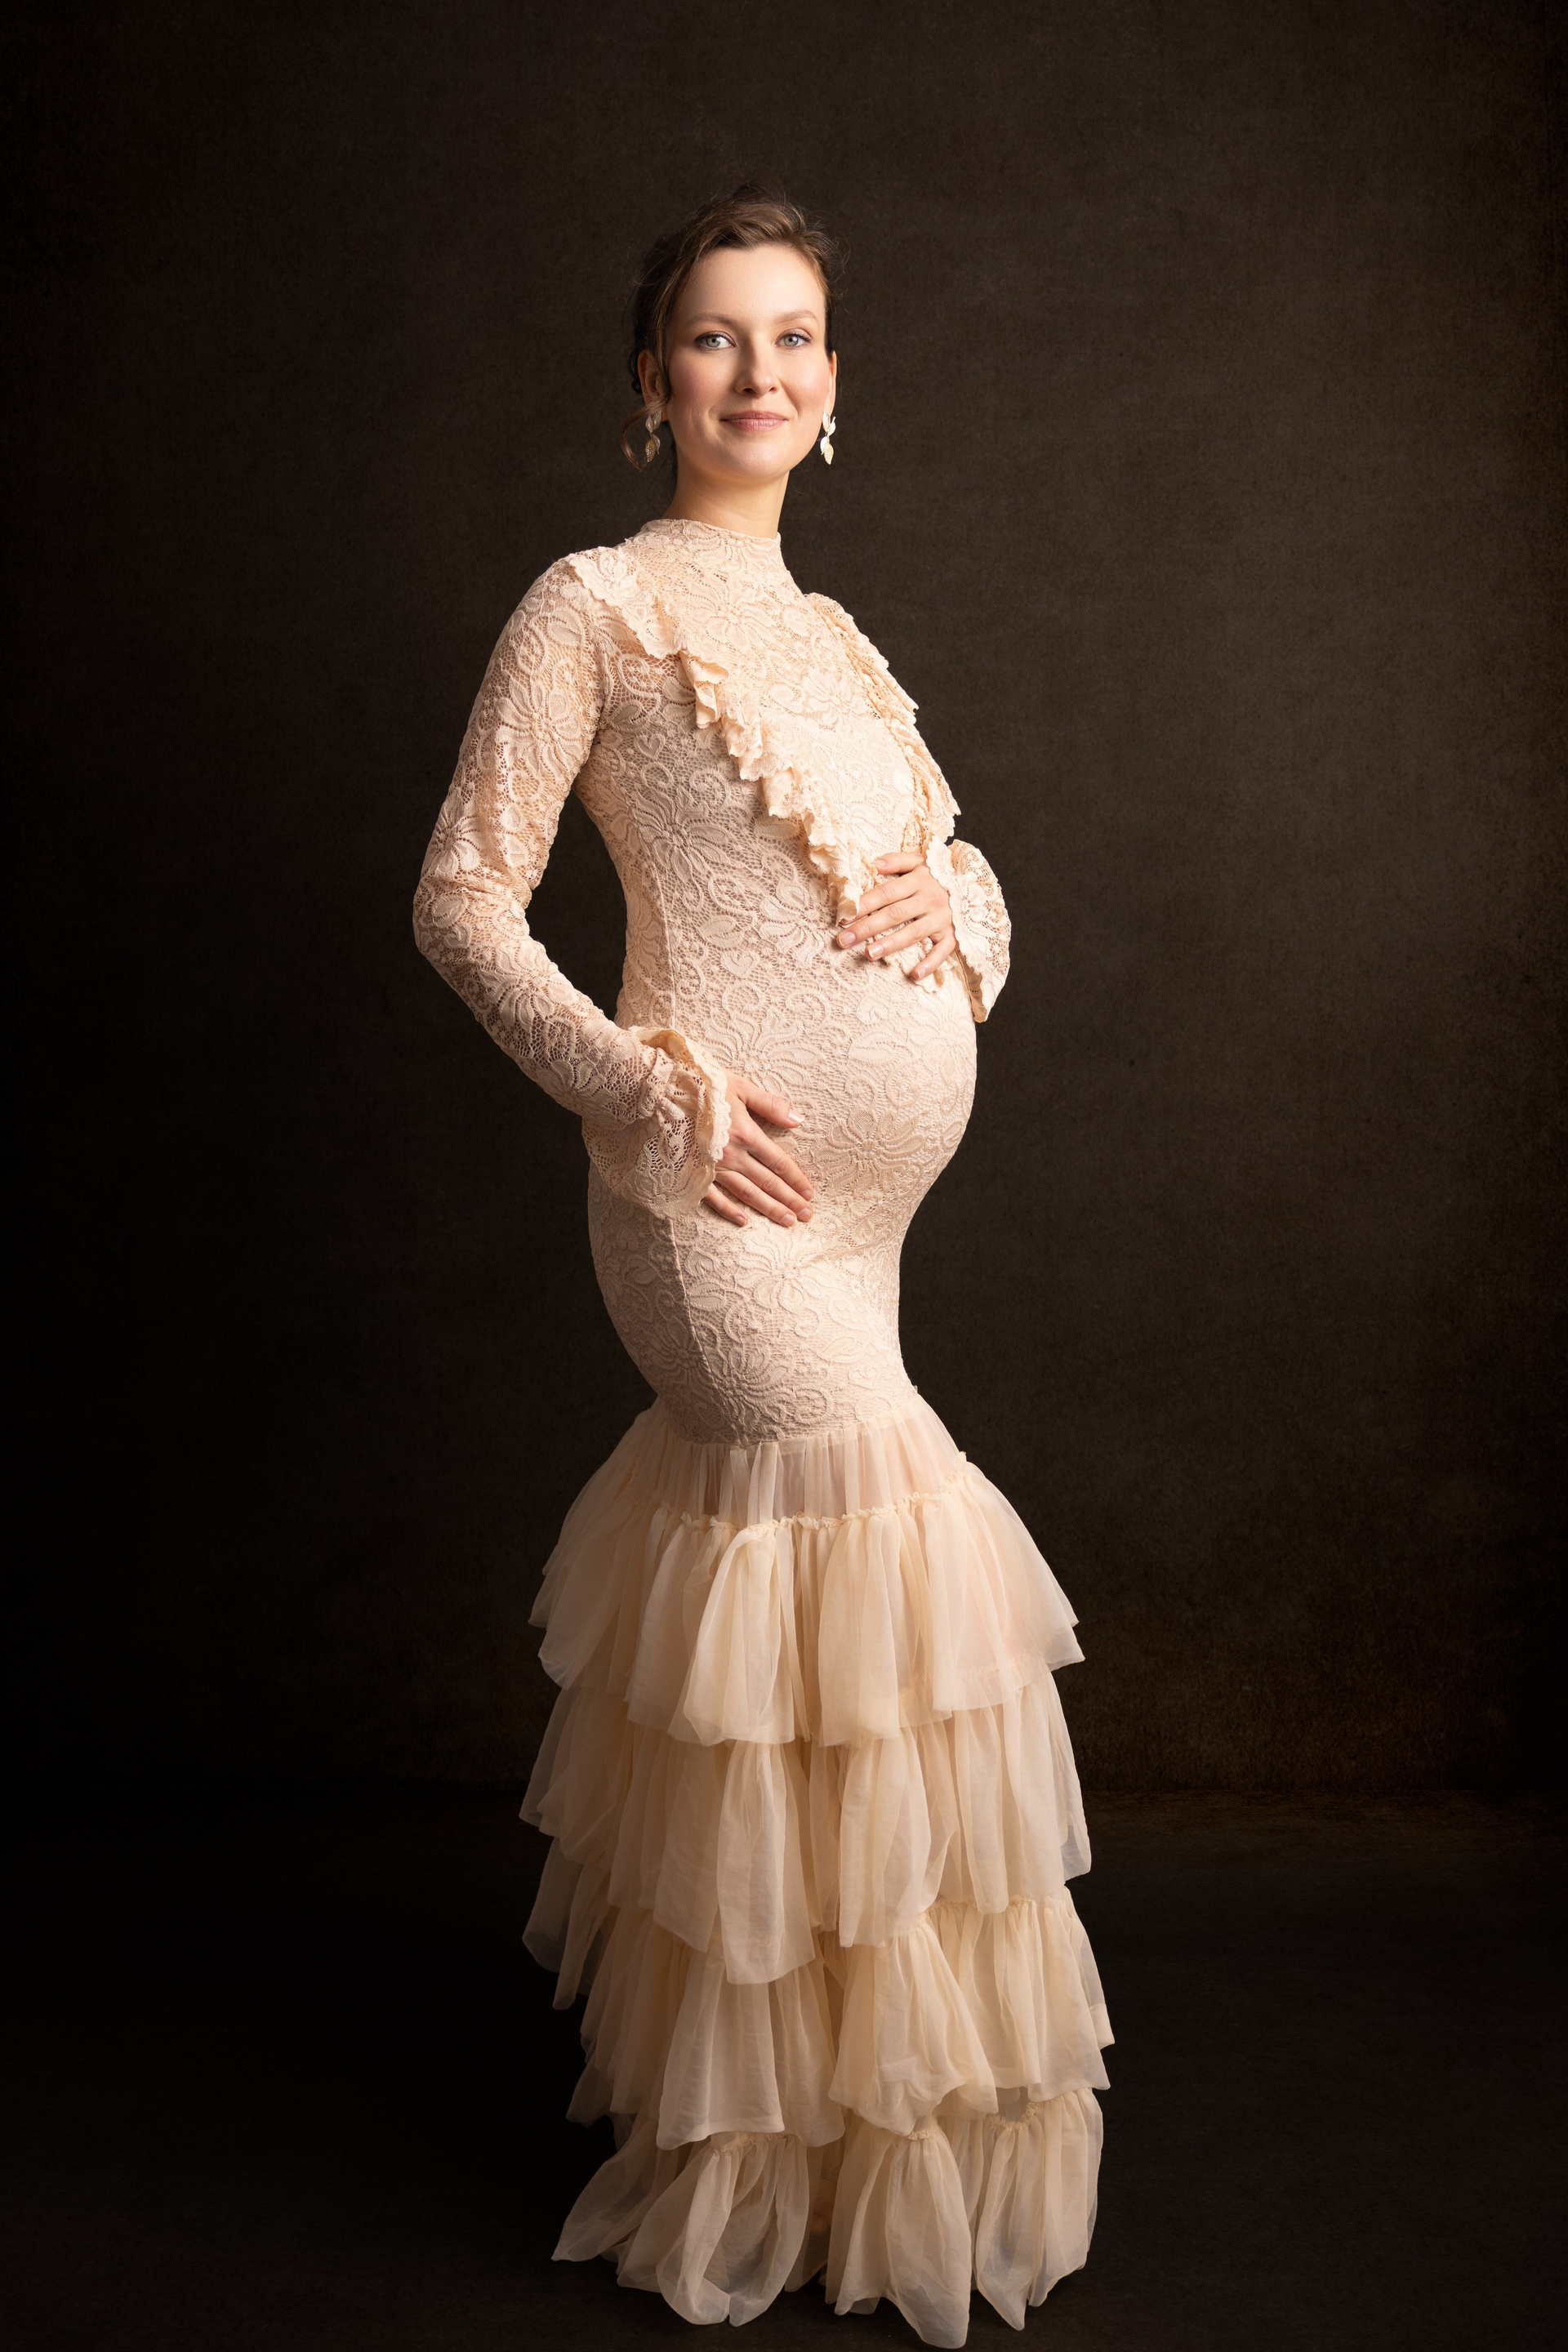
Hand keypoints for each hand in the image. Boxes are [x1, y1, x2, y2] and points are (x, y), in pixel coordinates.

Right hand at [703, 1073, 814, 1227]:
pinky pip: (714, 1197)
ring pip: (747, 1193)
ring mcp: (712, 1167)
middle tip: (807, 1215)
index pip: (779, 1162)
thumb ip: (770, 1105)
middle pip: (768, 1182)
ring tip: (787, 1221)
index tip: (810, 1193)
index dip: (796, 1178)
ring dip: (769, 1208)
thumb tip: (798, 1120)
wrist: (657, 1093)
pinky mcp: (692, 1173)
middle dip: (789, 1200)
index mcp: (746, 1134)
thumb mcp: (739, 1087)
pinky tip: (744, 1221)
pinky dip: (729, 1210)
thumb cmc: (700, 1085)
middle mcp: (732, 1155)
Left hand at [835, 851, 956, 978]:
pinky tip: (915, 974)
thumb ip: (896, 861)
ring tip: (868, 954)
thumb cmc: (937, 878)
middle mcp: (929, 900)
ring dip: (891, 944)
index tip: (844, 915)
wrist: (975, 888)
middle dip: (868, 927)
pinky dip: (930, 964)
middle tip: (844, 939)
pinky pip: (942, 952)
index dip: (865, 904)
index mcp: (918, 881)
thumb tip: (872, 863)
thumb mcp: (919, 862)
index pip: (887, 893)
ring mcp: (942, 919)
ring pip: (913, 933)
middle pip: (895, 914)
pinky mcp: (953, 936)